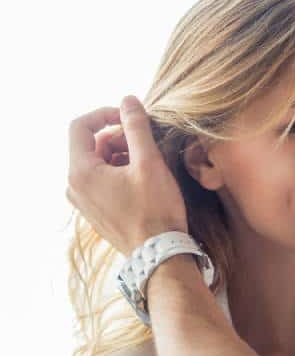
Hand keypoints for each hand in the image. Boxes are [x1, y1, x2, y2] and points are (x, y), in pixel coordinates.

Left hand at [67, 95, 187, 255]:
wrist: (159, 254)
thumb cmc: (155, 209)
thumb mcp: (149, 162)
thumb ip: (136, 127)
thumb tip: (129, 100)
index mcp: (81, 171)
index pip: (80, 126)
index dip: (105, 114)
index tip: (131, 116)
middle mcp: (74, 186)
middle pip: (92, 145)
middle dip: (119, 138)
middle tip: (148, 144)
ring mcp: (83, 202)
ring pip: (98, 164)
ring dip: (122, 155)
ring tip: (149, 165)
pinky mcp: (96, 212)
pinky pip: (102, 182)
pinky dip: (120, 173)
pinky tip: (144, 182)